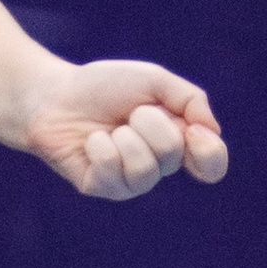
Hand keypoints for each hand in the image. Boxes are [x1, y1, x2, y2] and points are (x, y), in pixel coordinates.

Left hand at [18, 59, 227, 201]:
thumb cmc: (104, 87)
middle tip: (128, 113)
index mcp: (177, 141)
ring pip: (143, 168)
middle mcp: (157, 166)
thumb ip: (189, 99)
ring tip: (109, 128)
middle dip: (148, 120)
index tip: (194, 131)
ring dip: (123, 135)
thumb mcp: (153, 80)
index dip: (210, 153)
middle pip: (172, 151)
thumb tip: (212, 130)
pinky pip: (111, 171)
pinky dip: (100, 146)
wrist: (54, 94)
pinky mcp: (101, 188)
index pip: (211, 165)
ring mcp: (129, 182)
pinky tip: (90, 141)